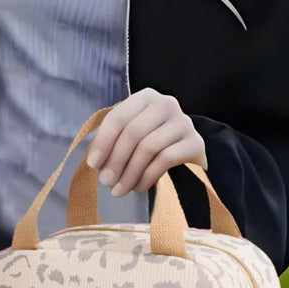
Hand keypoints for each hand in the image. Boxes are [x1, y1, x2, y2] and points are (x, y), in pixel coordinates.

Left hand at [84, 88, 207, 196]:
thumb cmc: (153, 140)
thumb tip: (95, 162)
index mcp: (146, 97)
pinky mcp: (195, 143)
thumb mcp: (132, 132)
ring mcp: (184, 122)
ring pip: (148, 147)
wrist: (188, 149)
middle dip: (116, 160)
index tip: (93, 165)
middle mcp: (166, 104)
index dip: (103, 142)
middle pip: (133, 133)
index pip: (118, 117)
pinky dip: (147, 177)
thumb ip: (114, 140)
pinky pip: (165, 160)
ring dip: (129, 173)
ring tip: (119, 190)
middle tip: (106, 182)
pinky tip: (139, 187)